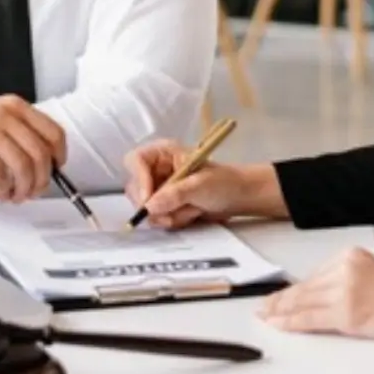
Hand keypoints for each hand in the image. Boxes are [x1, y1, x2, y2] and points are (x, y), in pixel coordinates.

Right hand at [0, 96, 65, 202]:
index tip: (55, 172)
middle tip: (33, 192)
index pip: (53, 133)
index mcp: (15, 105)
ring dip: (23, 189)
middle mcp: (2, 112)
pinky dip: (3, 191)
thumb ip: (21, 134)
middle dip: (41, 180)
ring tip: (15, 196)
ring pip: (22, 166)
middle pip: (40, 153)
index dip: (59, 158)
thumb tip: (49, 166)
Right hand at [122, 139, 285, 228]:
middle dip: (154, 205)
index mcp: (163, 153)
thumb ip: (175, 194)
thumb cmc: (224, 182)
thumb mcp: (200, 185)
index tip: (148, 199)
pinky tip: (190, 214)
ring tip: (191, 210)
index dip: (138, 179)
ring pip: (145, 207)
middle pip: (135, 188)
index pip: (136, 161)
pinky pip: (157, 218)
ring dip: (168, 214)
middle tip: (170, 214)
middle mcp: (156, 169)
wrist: (239, 198)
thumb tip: (150, 206)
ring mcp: (159, 189)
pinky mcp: (165, 206)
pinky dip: (173, 220)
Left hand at [258, 247, 373, 357]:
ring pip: (303, 302)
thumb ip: (345, 281)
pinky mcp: (346, 312)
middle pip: (305, 286)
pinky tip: (280, 324)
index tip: (279, 294)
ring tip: (267, 316)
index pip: (314, 275)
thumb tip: (317, 296)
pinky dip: (292, 322)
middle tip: (264, 305)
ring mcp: (345, 290)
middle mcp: (345, 268)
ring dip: (281, 311)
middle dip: (281, 298)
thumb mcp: (372, 276)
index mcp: (351, 256)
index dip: (293, 288)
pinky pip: (310, 318)